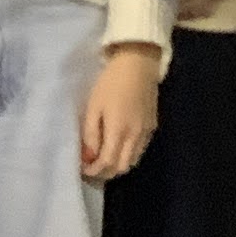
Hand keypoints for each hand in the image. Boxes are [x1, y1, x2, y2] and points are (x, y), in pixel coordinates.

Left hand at [77, 44, 162, 180]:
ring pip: (133, 161)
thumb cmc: (111, 83)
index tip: (82, 169)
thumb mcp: (93, 106)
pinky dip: (128, 155)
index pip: (107, 163)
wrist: (139, 64)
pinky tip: (119, 145)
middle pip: (122, 167)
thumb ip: (91, 134)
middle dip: (106, 172)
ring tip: (104, 158)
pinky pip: (140, 150)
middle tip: (92, 166)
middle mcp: (135, 136)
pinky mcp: (153, 126)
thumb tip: (87, 156)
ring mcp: (146, 132)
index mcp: (119, 131)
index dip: (94, 171)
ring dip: (118, 165)